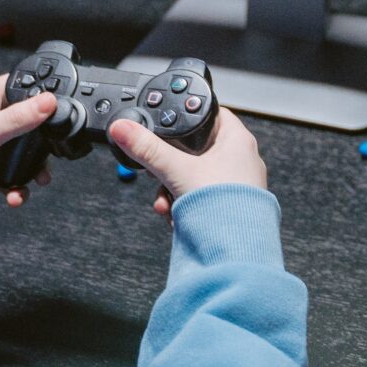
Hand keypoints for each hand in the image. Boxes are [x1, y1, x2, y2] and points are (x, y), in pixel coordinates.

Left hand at [0, 75, 56, 211]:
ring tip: (39, 182)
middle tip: (54, 157)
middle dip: (42, 143)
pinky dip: (14, 186)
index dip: (43, 94)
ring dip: (30, 169)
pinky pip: (5, 176)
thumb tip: (50, 100)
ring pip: (17, 154)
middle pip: (26, 124)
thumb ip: (18, 119)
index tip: (62, 110)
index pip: (22, 86)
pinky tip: (15, 197)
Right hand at [108, 107, 266, 221]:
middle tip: (159, 172)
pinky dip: (185, 205)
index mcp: (238, 141)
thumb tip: (123, 129)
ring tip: (167, 203)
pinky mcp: (231, 206)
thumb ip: (147, 148)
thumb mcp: (176, 170)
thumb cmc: (225, 208)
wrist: (238, 252)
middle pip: (196, 150)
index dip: (187, 117)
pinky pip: (201, 197)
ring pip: (196, 176)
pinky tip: (176, 216)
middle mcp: (242, 160)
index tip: (170, 125)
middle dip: (172, 166)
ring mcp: (238, 185)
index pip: (211, 115)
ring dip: (174, 189)